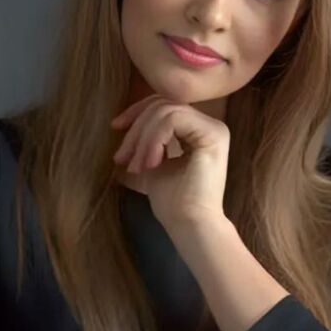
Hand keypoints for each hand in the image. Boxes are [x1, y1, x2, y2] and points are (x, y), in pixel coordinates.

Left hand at [111, 93, 230, 229]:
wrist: (189, 225)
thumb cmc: (172, 203)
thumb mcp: (151, 163)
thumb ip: (144, 142)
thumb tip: (118, 124)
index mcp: (197, 130)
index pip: (163, 105)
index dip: (136, 112)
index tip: (115, 128)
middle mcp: (210, 125)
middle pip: (163, 105)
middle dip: (136, 129)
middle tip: (122, 158)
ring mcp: (215, 129)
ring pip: (166, 111)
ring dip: (143, 139)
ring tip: (137, 167)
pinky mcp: (214, 135)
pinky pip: (174, 120)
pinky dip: (154, 140)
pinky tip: (151, 163)